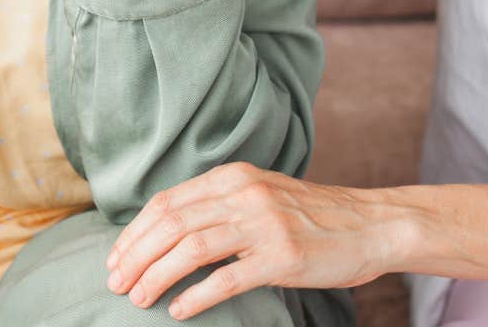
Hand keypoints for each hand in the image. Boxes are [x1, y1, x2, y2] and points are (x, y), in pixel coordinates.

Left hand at [106, 163, 407, 320]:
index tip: (115, 258)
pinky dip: (196, 296)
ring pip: (191, 248)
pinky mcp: (283, 258)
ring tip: (138, 298)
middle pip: (172, 224)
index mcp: (235, 176)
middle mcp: (246, 195)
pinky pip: (228, 278)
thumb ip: (220, 203)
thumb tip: (167, 229)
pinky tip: (179, 310)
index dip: (134, 232)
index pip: (167, 202)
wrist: (372, 224)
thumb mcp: (262, 194)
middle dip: (135, 256)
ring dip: (156, 276)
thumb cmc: (314, 216)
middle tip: (116, 283)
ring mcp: (265, 225)